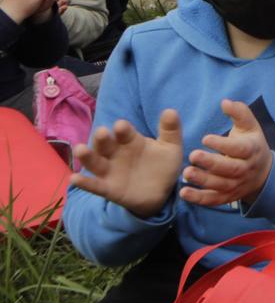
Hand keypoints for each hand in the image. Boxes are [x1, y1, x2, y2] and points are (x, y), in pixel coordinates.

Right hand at [70, 110, 184, 217]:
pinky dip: (85, 182)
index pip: (124, 132)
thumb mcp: (170, 147)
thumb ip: (170, 130)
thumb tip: (171, 110)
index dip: (122, 129)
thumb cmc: (163, 165)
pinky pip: (94, 185)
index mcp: (130, 140)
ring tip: (80, 149)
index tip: (121, 126)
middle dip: (102, 138)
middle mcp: (116, 153)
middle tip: (101, 132)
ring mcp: (110, 170)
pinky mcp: (108, 188)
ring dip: (87, 156)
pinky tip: (75, 178)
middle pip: (105, 144)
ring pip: (95, 161)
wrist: (162, 191)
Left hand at [180, 99, 272, 208]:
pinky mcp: (228, 196)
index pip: (239, 149)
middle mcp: (245, 169)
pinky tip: (184, 193)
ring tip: (186, 173)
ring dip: (203, 180)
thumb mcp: (250, 127)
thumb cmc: (251, 144)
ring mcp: (237, 185)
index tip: (205, 138)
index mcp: (251, 150)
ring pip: (221, 185)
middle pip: (230, 169)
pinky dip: (199, 199)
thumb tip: (225, 102)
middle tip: (192, 155)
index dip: (223, 144)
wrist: (263, 173)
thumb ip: (239, 113)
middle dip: (212, 163)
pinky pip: (214, 200)